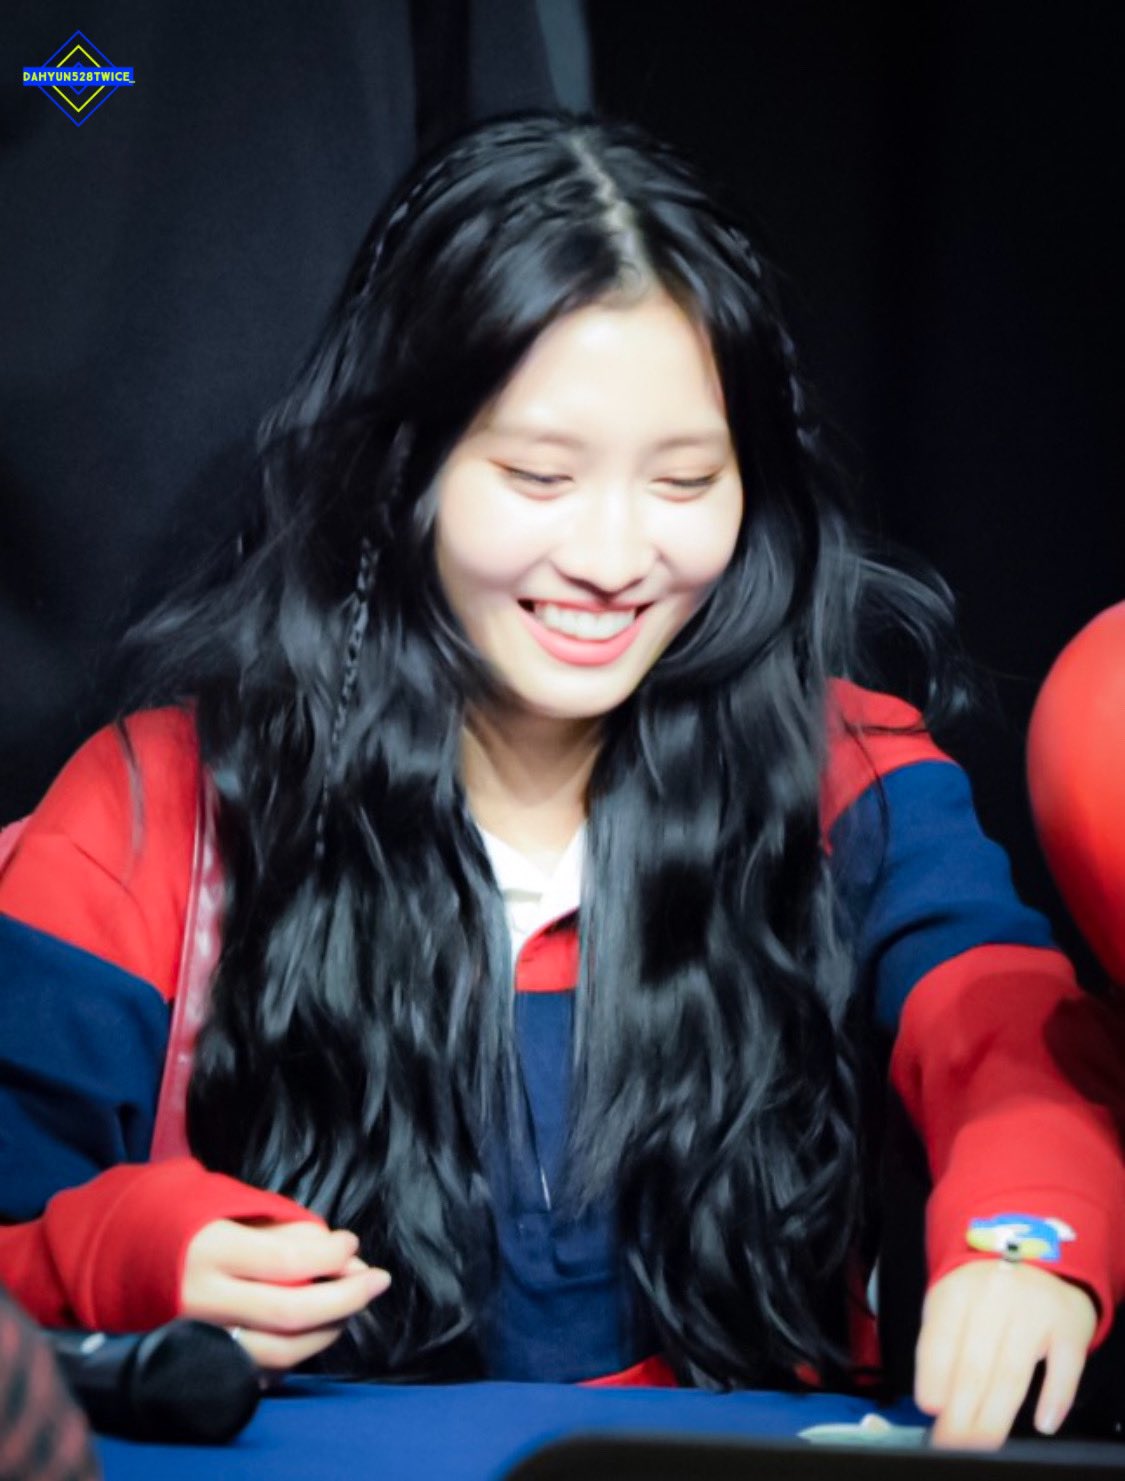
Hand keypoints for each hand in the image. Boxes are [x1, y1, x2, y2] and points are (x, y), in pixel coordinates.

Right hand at [182, 1219, 390, 1371]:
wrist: (113, 1254)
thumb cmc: (179, 1218)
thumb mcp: (227, 1204)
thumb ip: (284, 1227)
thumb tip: (340, 1253)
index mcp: (210, 1250)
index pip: (286, 1259)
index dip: (330, 1254)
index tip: (350, 1243)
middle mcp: (203, 1299)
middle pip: (289, 1312)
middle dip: (345, 1298)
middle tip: (377, 1280)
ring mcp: (199, 1337)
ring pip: (278, 1353)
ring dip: (328, 1331)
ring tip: (351, 1305)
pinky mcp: (199, 1360)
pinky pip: (258, 1370)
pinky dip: (295, 1355)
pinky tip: (315, 1331)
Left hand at [914, 1261, 1095, 1447]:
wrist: (1039, 1258)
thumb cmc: (985, 1293)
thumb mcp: (953, 1304)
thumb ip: (942, 1345)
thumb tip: (935, 1403)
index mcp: (957, 1292)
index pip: (941, 1340)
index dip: (934, 1377)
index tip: (931, 1410)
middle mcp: (994, 1297)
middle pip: (976, 1365)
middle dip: (962, 1412)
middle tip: (955, 1443)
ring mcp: (1034, 1309)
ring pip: (1013, 1371)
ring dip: (996, 1414)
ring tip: (984, 1444)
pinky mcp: (1070, 1323)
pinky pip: (1064, 1366)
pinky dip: (1055, 1397)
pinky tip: (1044, 1424)